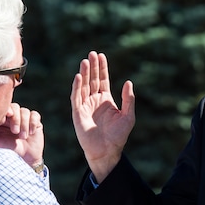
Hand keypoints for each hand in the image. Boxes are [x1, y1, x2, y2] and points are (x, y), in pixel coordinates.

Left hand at [0, 103, 43, 167]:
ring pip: (25, 111)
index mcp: (4, 117)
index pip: (4, 108)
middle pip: (15, 107)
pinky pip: (35, 115)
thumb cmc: (8, 148)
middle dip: (15, 119)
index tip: (4, 120)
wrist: (25, 156)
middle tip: (14, 132)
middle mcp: (14, 114)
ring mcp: (25, 117)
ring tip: (23, 137)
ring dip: (24, 124)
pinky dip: (32, 123)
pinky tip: (31, 133)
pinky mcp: (35, 121)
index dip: (5, 111)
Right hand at [70, 51, 134, 182]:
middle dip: (92, 67)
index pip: (103, 80)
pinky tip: (79, 77)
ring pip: (84, 85)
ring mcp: (85, 106)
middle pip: (93, 79)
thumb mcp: (128, 116)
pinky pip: (76, 97)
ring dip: (84, 73)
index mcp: (106, 100)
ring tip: (85, 61)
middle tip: (92, 53)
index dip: (102, 68)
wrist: (107, 151)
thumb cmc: (119, 136)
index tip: (101, 55)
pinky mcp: (78, 113)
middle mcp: (94, 101)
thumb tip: (128, 82)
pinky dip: (77, 87)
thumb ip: (129, 100)